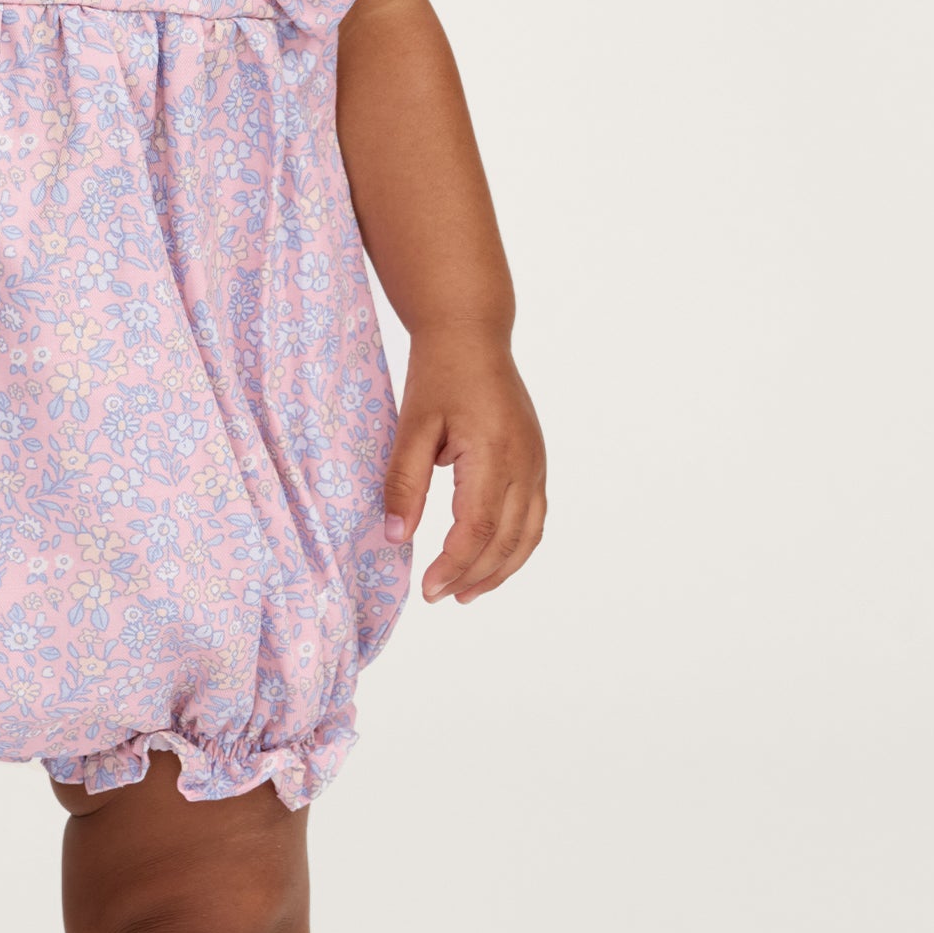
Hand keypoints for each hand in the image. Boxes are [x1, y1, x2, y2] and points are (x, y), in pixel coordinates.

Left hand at [382, 325, 545, 604]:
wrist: (473, 335)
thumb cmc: (439, 375)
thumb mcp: (412, 425)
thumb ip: (404, 482)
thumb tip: (396, 537)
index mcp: (494, 454)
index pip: (476, 528)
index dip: (453, 566)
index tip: (427, 589)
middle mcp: (525, 464)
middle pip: (505, 541)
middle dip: (472, 576)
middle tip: (438, 597)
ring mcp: (537, 464)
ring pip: (527, 536)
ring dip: (499, 571)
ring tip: (465, 593)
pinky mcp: (537, 463)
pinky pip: (535, 519)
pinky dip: (515, 549)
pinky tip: (491, 562)